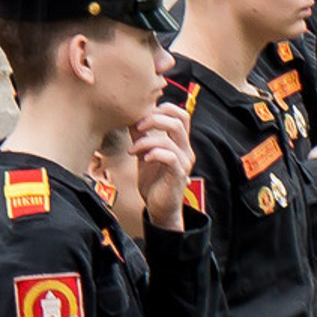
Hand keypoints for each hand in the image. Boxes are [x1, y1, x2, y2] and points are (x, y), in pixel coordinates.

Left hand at [133, 99, 194, 230]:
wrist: (159, 208)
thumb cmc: (153, 181)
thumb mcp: (144, 153)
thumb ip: (141, 136)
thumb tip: (130, 118)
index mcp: (179, 142)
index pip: (180, 114)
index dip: (163, 108)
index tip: (143, 117)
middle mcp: (185, 149)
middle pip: (178, 120)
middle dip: (154, 118)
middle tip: (137, 127)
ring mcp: (184, 162)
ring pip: (170, 138)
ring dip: (146, 141)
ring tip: (133, 149)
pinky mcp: (179, 174)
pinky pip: (169, 156)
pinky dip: (153, 153)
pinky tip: (143, 159)